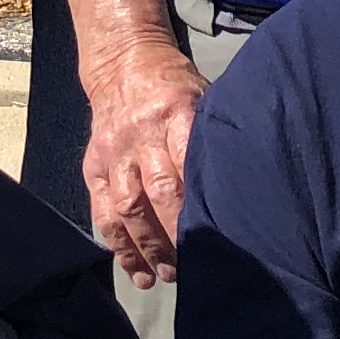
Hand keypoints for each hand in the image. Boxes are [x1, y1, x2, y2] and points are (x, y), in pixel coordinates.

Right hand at [81, 43, 209, 289]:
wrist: (121, 62)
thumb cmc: (174, 84)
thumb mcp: (202, 94)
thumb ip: (213, 135)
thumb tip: (245, 182)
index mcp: (175, 111)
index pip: (188, 162)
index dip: (200, 201)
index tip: (220, 234)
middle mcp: (141, 133)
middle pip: (158, 191)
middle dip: (175, 233)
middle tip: (194, 265)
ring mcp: (114, 151)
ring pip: (127, 207)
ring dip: (146, 247)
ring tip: (164, 276)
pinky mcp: (94, 165)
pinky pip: (102, 210)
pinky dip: (117, 244)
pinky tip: (135, 269)